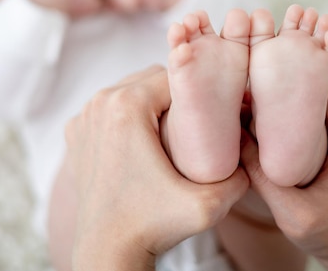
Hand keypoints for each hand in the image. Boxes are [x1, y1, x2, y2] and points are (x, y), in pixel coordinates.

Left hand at [65, 66, 248, 269]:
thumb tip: (252, 150)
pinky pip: (109, 109)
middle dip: (174, 95)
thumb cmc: (152, 227)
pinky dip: (127, 117)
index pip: (174, 76)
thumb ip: (240, 174)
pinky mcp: (76, 133)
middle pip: (150, 78)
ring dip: (151, 103)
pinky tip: (143, 141)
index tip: (210, 111)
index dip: (197, 91)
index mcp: (127, 106)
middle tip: (193, 123)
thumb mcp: (208, 204)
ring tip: (171, 131)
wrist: (107, 253)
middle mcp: (99, 104)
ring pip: (129, 89)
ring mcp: (83, 117)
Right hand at [240, 75, 327, 263]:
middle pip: (315, 71)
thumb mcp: (292, 211)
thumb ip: (262, 176)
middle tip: (241, 74)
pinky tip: (258, 102)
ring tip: (245, 86)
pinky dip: (285, 95)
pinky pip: (309, 96)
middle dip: (280, 67)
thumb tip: (232, 137)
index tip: (255, 64)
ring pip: (310, 81)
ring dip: (281, 80)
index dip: (290, 63)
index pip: (322, 76)